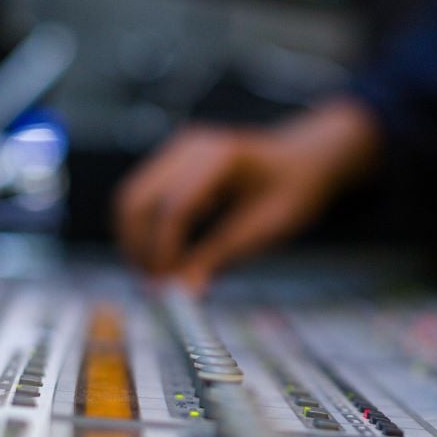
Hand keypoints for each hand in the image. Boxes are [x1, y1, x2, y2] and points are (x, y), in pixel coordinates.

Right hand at [115, 99, 379, 290]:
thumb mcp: (265, 228)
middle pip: (137, 200)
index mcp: (219, 158)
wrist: (306, 159)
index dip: (164, 252)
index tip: (167, 286)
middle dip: (139, 247)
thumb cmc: (295, 189)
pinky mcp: (172, 162)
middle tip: (155, 286)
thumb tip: (183, 290)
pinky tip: (167, 252)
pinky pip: (143, 196)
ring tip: (158, 275)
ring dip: (135, 239)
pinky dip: (144, 228)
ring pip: (131, 198)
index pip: (173, 208)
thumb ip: (221, 255)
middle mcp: (190, 147)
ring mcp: (177, 150)